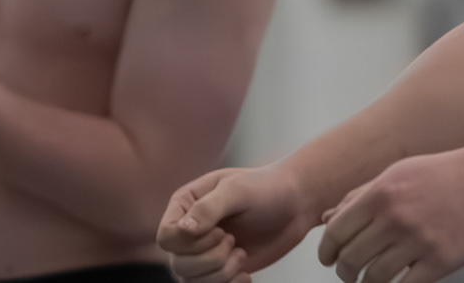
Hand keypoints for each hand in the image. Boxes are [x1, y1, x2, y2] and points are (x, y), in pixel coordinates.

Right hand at [159, 164, 316, 282]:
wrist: (297, 204)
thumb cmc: (268, 189)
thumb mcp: (239, 190)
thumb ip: (209, 208)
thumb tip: (182, 230)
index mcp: (185, 204)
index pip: (166, 237)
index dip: (191, 242)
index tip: (221, 230)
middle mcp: (187, 230)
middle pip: (177, 263)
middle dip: (211, 257)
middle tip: (233, 239)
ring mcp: (201, 251)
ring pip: (190, 280)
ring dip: (220, 272)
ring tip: (241, 253)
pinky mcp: (217, 268)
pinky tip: (245, 273)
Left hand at [318, 146, 463, 282]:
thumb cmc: (449, 173)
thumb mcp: (401, 173)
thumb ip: (362, 195)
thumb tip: (328, 218)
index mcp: (381, 193)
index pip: (336, 233)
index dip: (326, 252)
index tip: (329, 260)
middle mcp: (396, 216)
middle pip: (351, 260)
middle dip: (346, 273)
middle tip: (350, 276)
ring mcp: (419, 240)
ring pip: (374, 278)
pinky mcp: (442, 260)